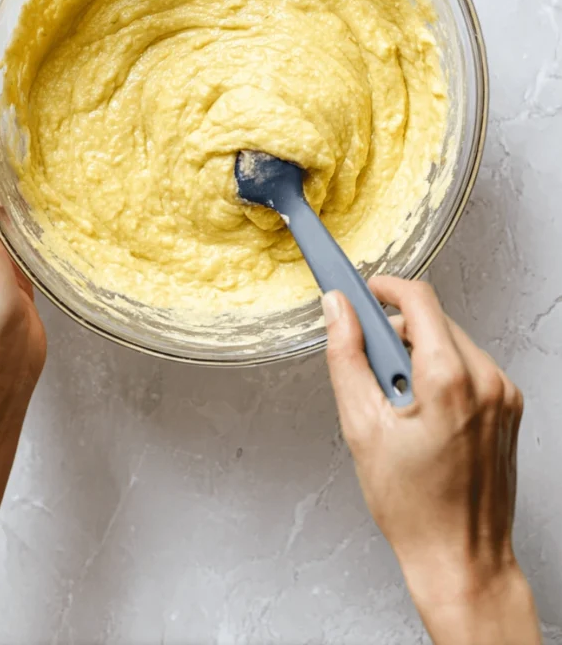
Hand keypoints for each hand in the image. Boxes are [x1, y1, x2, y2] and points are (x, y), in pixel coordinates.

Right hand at [323, 277, 539, 644]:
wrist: (461, 558)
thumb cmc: (412, 507)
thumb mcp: (361, 426)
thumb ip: (346, 356)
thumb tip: (338, 309)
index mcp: (449, 379)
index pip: (418, 299)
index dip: (384, 288)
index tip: (360, 291)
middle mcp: (486, 379)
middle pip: (434, 319)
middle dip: (396, 330)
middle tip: (371, 368)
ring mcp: (503, 393)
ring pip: (451, 340)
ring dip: (418, 352)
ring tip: (398, 402)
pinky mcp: (508, 406)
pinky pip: (469, 365)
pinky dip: (440, 372)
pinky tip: (422, 411)